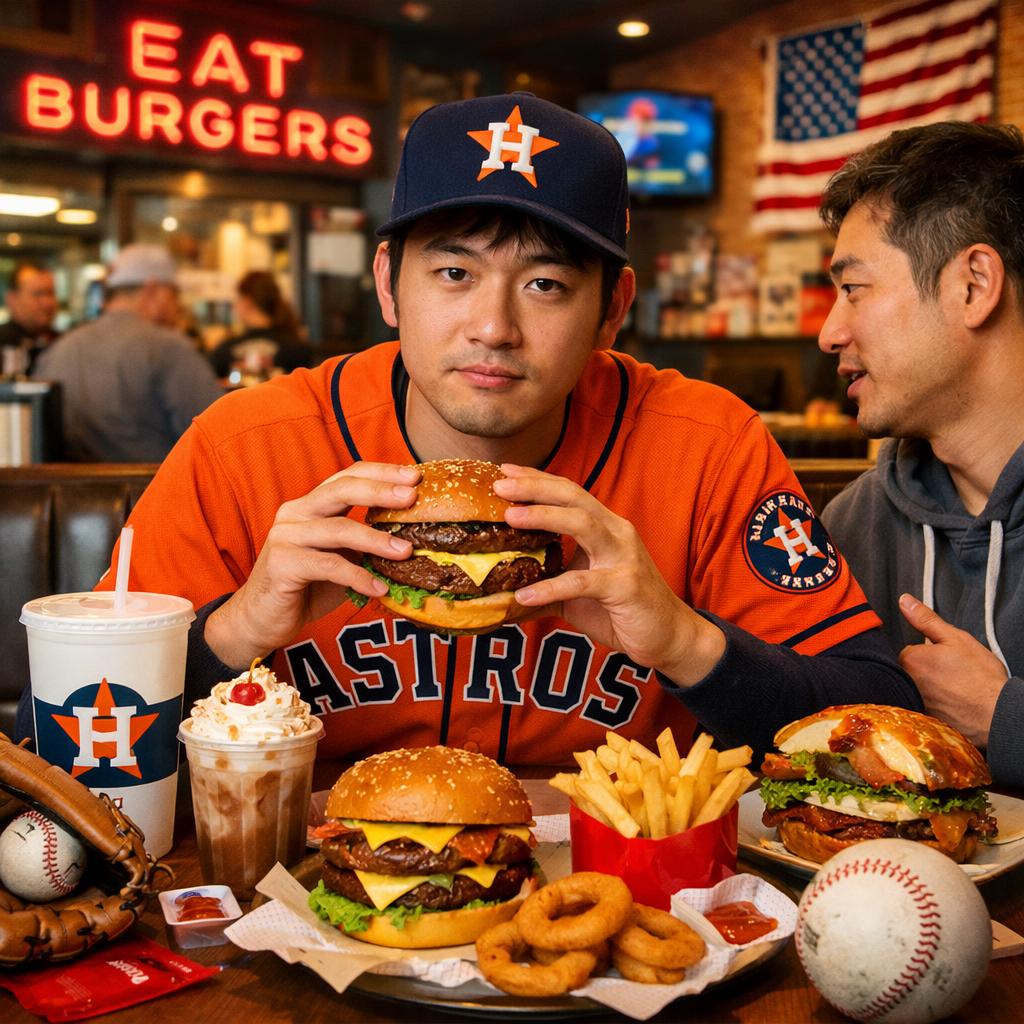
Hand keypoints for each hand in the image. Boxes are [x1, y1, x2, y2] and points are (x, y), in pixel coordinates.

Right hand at [205, 462, 420, 667]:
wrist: (262, 619)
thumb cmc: (306, 587)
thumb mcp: (341, 558)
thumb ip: (364, 544)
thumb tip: (411, 538)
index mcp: (310, 505)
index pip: (347, 476)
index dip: (380, 473)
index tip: (414, 475)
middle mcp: (295, 513)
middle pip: (341, 490)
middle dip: (380, 491)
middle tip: (412, 497)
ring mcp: (285, 536)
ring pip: (338, 529)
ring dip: (376, 540)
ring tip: (406, 551)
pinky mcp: (282, 564)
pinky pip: (329, 566)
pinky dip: (358, 577)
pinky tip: (379, 588)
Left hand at [494, 465, 724, 684]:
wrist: (668, 636)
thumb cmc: (621, 608)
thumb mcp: (577, 592)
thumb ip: (546, 583)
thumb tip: (503, 592)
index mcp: (605, 526)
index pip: (569, 492)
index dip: (537, 479)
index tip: (505, 472)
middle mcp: (616, 533)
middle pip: (573, 497)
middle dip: (536, 488)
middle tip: (500, 486)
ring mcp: (623, 557)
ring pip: (582, 524)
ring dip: (544, 516)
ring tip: (510, 518)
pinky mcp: (625, 586)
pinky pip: (582, 582)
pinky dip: (551, 586)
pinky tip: (524, 595)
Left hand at [897, 593, 1007, 745]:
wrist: (997, 714)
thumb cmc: (981, 678)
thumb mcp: (955, 638)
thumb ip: (926, 619)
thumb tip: (905, 601)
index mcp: (911, 660)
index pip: (910, 651)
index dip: (929, 652)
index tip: (945, 658)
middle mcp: (906, 682)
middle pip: (911, 669)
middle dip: (928, 669)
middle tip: (952, 674)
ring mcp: (914, 701)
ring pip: (917, 686)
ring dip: (931, 686)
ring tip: (954, 688)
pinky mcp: (922, 717)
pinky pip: (923, 705)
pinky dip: (935, 703)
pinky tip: (952, 703)